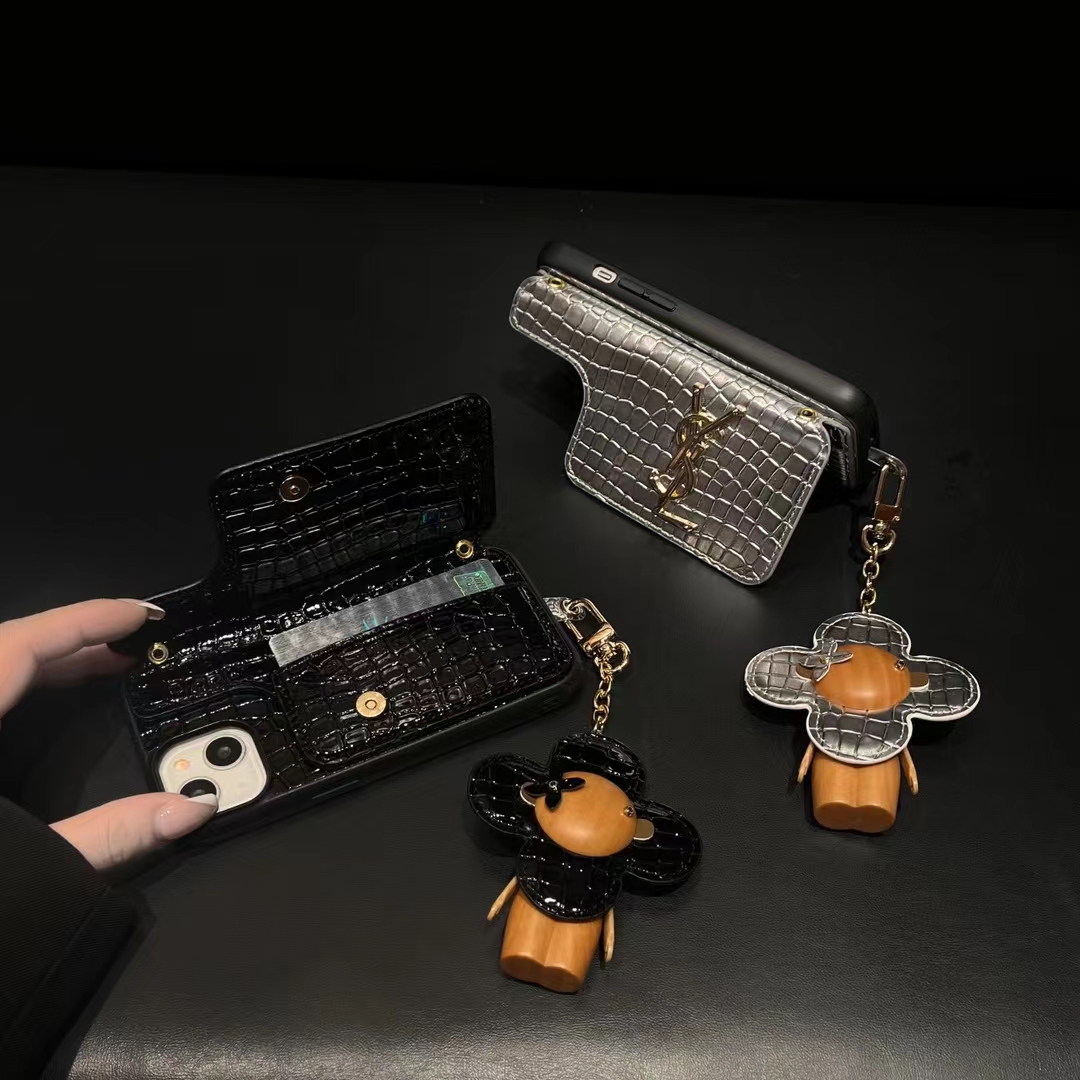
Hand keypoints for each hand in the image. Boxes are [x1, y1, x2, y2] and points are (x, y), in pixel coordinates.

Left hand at [0, 599, 216, 868]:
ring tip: (104, 665)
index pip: (21, 645)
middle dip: (77, 637)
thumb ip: (111, 834)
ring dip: (48, 661)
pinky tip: (44, 700)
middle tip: (137, 643)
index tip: (142, 613)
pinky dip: (16, 684)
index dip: (86, 619)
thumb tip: (191, 809)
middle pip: (6, 648)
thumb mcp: (29, 867)